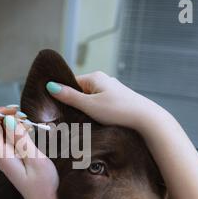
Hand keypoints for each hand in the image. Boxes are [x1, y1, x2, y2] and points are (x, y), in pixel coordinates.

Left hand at [0, 107, 59, 198]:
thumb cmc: (44, 186)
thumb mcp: (36, 160)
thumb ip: (21, 139)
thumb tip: (9, 121)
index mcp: (3, 156)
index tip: (15, 111)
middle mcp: (0, 156)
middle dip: (6, 117)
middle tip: (25, 116)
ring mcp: (5, 158)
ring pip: (1, 133)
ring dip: (13, 123)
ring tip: (30, 123)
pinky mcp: (12, 159)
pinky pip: (9, 140)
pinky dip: (17, 131)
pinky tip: (30, 132)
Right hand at [46, 71, 168, 130]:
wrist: (146, 119)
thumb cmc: (118, 111)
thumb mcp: (89, 105)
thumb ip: (70, 97)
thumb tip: (51, 86)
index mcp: (95, 77)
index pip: (71, 83)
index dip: (63, 95)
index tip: (58, 109)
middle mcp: (104, 80)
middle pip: (80, 91)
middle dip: (75, 104)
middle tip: (70, 118)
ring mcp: (112, 90)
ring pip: (91, 98)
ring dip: (86, 109)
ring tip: (85, 122)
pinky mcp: (119, 99)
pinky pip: (101, 104)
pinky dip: (97, 112)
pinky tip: (98, 121)